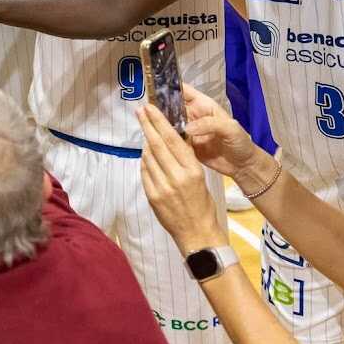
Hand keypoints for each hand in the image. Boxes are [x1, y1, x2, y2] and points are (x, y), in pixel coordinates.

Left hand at [138, 103, 228, 252]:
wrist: (198, 234)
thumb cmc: (203, 204)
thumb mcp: (200, 177)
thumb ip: (186, 158)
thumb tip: (175, 136)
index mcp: (192, 170)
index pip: (173, 140)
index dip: (160, 122)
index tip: (150, 108)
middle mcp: (176, 176)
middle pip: (157, 144)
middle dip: (147, 125)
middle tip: (140, 111)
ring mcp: (162, 187)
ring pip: (148, 157)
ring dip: (146, 142)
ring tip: (146, 132)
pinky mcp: (152, 196)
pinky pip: (144, 172)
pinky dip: (144, 161)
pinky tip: (146, 154)